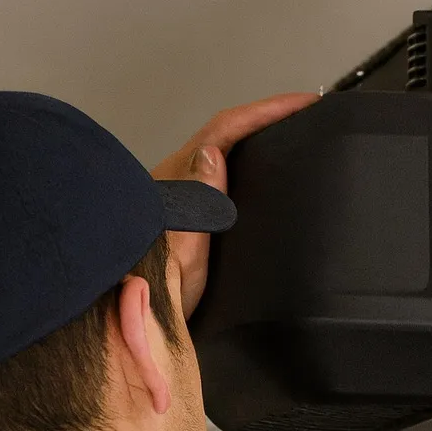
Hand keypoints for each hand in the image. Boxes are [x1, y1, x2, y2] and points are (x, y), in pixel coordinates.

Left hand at [153, 92, 318, 319]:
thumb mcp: (181, 257)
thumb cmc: (150, 298)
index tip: (304, 104)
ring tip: (290, 141)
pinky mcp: (179, 220)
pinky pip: (215, 180)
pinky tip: (257, 184)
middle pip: (221, 135)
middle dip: (262, 120)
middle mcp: (173, 185)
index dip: (264, 111)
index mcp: (176, 185)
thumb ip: (194, 207)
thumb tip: (211, 155)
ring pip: (217, 156)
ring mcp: (175, 201)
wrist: (126, 326)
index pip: (224, 131)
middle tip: (305, 117)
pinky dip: (241, 169)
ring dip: (252, 142)